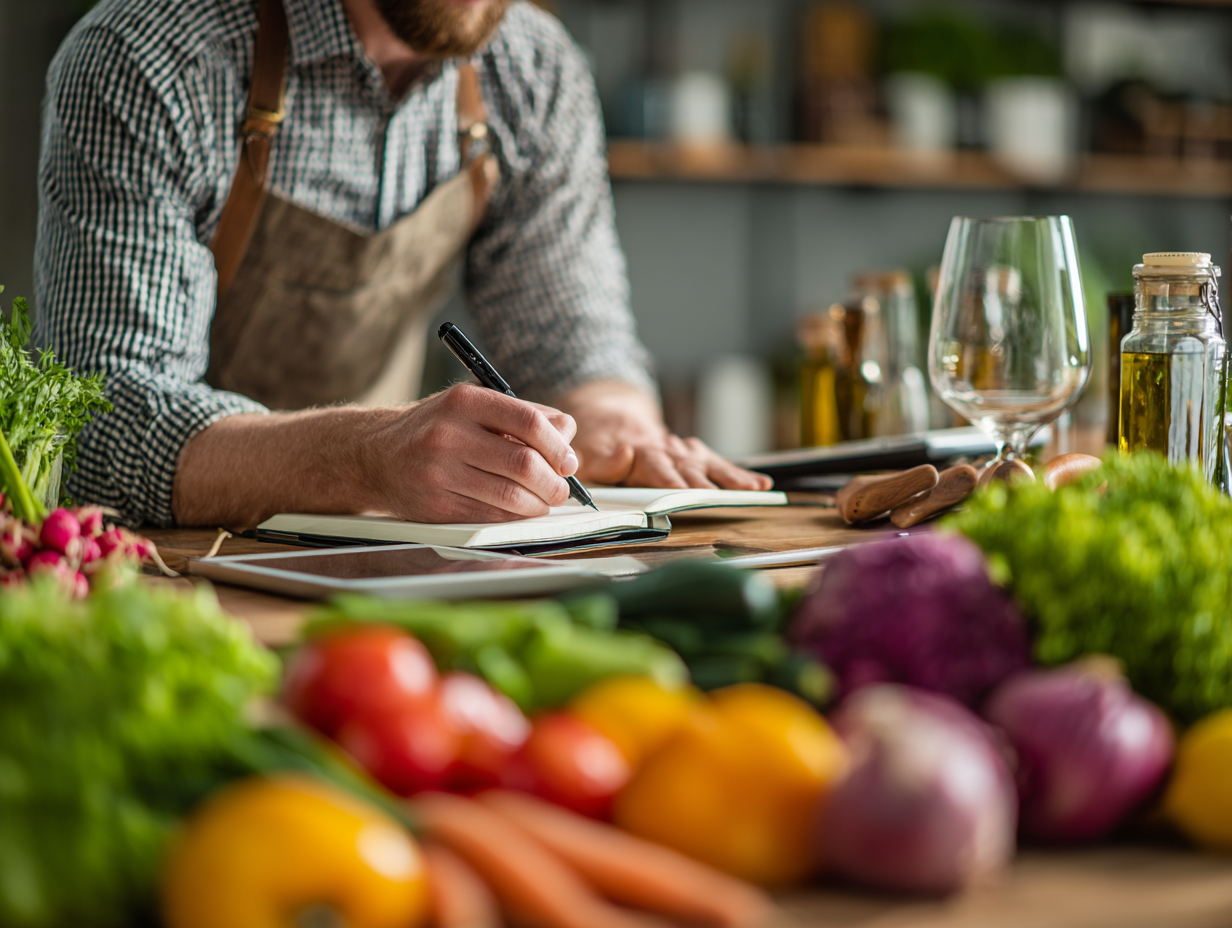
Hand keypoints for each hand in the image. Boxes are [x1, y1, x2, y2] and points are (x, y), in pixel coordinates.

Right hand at [361, 383, 579, 522]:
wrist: (375, 456)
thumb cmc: (435, 428)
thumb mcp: (473, 406)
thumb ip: (521, 414)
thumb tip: (567, 434)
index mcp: (465, 401)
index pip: (529, 422)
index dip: (558, 446)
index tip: (568, 461)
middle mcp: (449, 434)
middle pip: (524, 463)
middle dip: (553, 482)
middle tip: (561, 488)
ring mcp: (439, 472)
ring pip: (510, 496)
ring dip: (538, 504)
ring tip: (544, 501)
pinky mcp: (435, 506)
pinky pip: (490, 516)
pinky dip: (514, 518)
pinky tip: (519, 511)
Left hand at [556, 380, 772, 490]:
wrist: (608, 417)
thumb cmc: (597, 445)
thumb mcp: (587, 455)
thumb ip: (605, 462)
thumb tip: (625, 455)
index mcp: (639, 453)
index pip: (658, 470)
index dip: (671, 482)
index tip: (684, 493)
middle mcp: (666, 450)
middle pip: (690, 470)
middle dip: (709, 484)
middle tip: (729, 499)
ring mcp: (682, 451)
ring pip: (710, 465)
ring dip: (732, 478)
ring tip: (755, 489)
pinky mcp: (694, 454)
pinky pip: (718, 464)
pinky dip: (740, 474)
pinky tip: (761, 484)